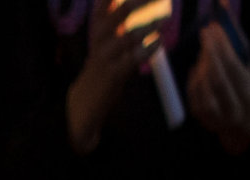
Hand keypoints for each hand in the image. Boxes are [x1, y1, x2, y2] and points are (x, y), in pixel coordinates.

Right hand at [67, 0, 164, 152]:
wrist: (84, 100)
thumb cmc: (101, 66)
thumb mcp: (104, 39)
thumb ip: (115, 19)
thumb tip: (136, 2)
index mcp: (97, 27)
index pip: (104, 3)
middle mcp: (99, 39)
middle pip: (120, 13)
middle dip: (141, 2)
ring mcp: (105, 57)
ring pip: (129, 36)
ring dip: (150, 25)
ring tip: (165, 17)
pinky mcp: (112, 74)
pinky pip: (133, 58)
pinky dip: (149, 48)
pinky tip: (158, 42)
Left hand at [187, 22, 249, 153]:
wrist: (241, 126)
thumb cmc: (244, 87)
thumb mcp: (247, 65)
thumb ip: (236, 40)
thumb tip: (223, 9)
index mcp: (249, 91)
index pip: (233, 66)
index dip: (222, 46)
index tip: (214, 27)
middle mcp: (234, 107)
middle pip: (218, 78)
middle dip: (210, 52)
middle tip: (205, 32)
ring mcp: (217, 117)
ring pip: (204, 88)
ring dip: (201, 65)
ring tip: (204, 50)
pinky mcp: (204, 121)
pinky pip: (194, 97)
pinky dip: (193, 79)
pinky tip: (197, 67)